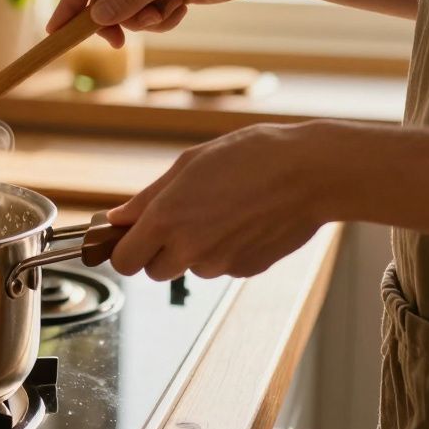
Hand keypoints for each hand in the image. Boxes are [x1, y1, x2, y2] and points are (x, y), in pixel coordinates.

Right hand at [47, 0, 270, 46]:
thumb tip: (96, 18)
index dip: (69, 5)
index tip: (54, 32)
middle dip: (118, 18)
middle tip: (120, 43)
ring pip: (125, 9)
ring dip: (145, 19)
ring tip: (170, 10)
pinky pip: (146, 12)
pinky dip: (161, 17)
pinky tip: (183, 6)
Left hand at [105, 123, 328, 279]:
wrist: (310, 172)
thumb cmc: (250, 157)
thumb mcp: (188, 164)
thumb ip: (146, 198)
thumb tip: (117, 219)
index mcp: (167, 219)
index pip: (125, 261)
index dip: (125, 249)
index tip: (131, 238)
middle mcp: (190, 248)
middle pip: (153, 271)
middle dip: (158, 252)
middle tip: (178, 222)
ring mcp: (220, 263)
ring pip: (190, 269)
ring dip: (194, 250)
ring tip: (221, 212)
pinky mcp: (246, 269)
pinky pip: (221, 266)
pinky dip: (225, 250)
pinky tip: (243, 221)